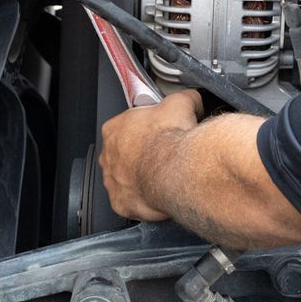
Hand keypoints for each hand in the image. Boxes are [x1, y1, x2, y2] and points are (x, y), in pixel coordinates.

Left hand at [100, 91, 204, 221]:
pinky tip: (159, 192)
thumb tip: (192, 99)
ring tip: (163, 175)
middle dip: (142, 154)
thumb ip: (184, 98)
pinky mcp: (121, 203)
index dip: (146, 130)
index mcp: (114, 129)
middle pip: (124, 154)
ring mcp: (112, 181)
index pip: (126, 127)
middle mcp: (108, 156)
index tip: (159, 133)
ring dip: (141, 177)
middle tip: (163, 155)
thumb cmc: (171, 140)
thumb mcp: (182, 103)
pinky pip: (131, 201)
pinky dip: (144, 198)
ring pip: (125, 179)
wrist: (177, 171)